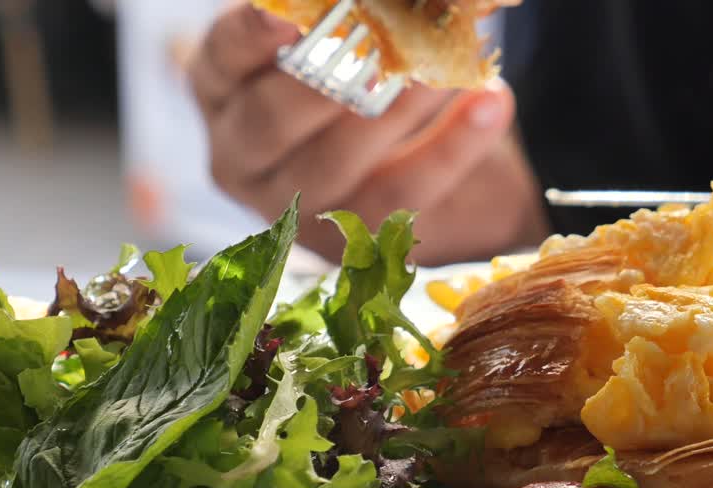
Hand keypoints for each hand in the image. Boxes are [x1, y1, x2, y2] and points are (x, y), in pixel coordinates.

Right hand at [191, 2, 547, 264]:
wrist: (420, 156)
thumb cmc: (358, 72)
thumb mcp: (338, 38)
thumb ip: (344, 14)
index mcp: (221, 88)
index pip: (225, 56)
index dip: (252, 34)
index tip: (287, 15)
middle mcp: (240, 153)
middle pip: (275, 117)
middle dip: (336, 72)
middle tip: (390, 32)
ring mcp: (292, 203)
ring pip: (338, 159)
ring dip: (400, 107)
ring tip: (447, 67)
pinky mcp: (350, 239)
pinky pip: (403, 194)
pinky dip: (453, 147)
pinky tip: (490, 101)